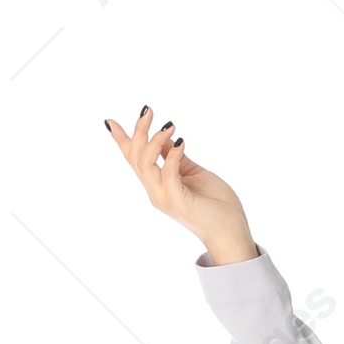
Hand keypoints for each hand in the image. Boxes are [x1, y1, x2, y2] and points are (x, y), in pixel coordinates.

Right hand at [103, 104, 256, 265]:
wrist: (233, 233)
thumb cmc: (217, 205)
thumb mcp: (192, 172)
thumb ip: (175, 157)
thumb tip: (165, 137)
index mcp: (159, 185)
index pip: (134, 161)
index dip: (122, 141)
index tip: (110, 121)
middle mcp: (157, 192)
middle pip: (135, 158)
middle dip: (139, 131)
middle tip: (149, 111)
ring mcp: (165, 198)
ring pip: (144, 164)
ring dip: (154, 141)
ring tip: (170, 126)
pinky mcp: (178, 202)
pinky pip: (168, 173)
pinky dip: (173, 155)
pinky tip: (181, 142)